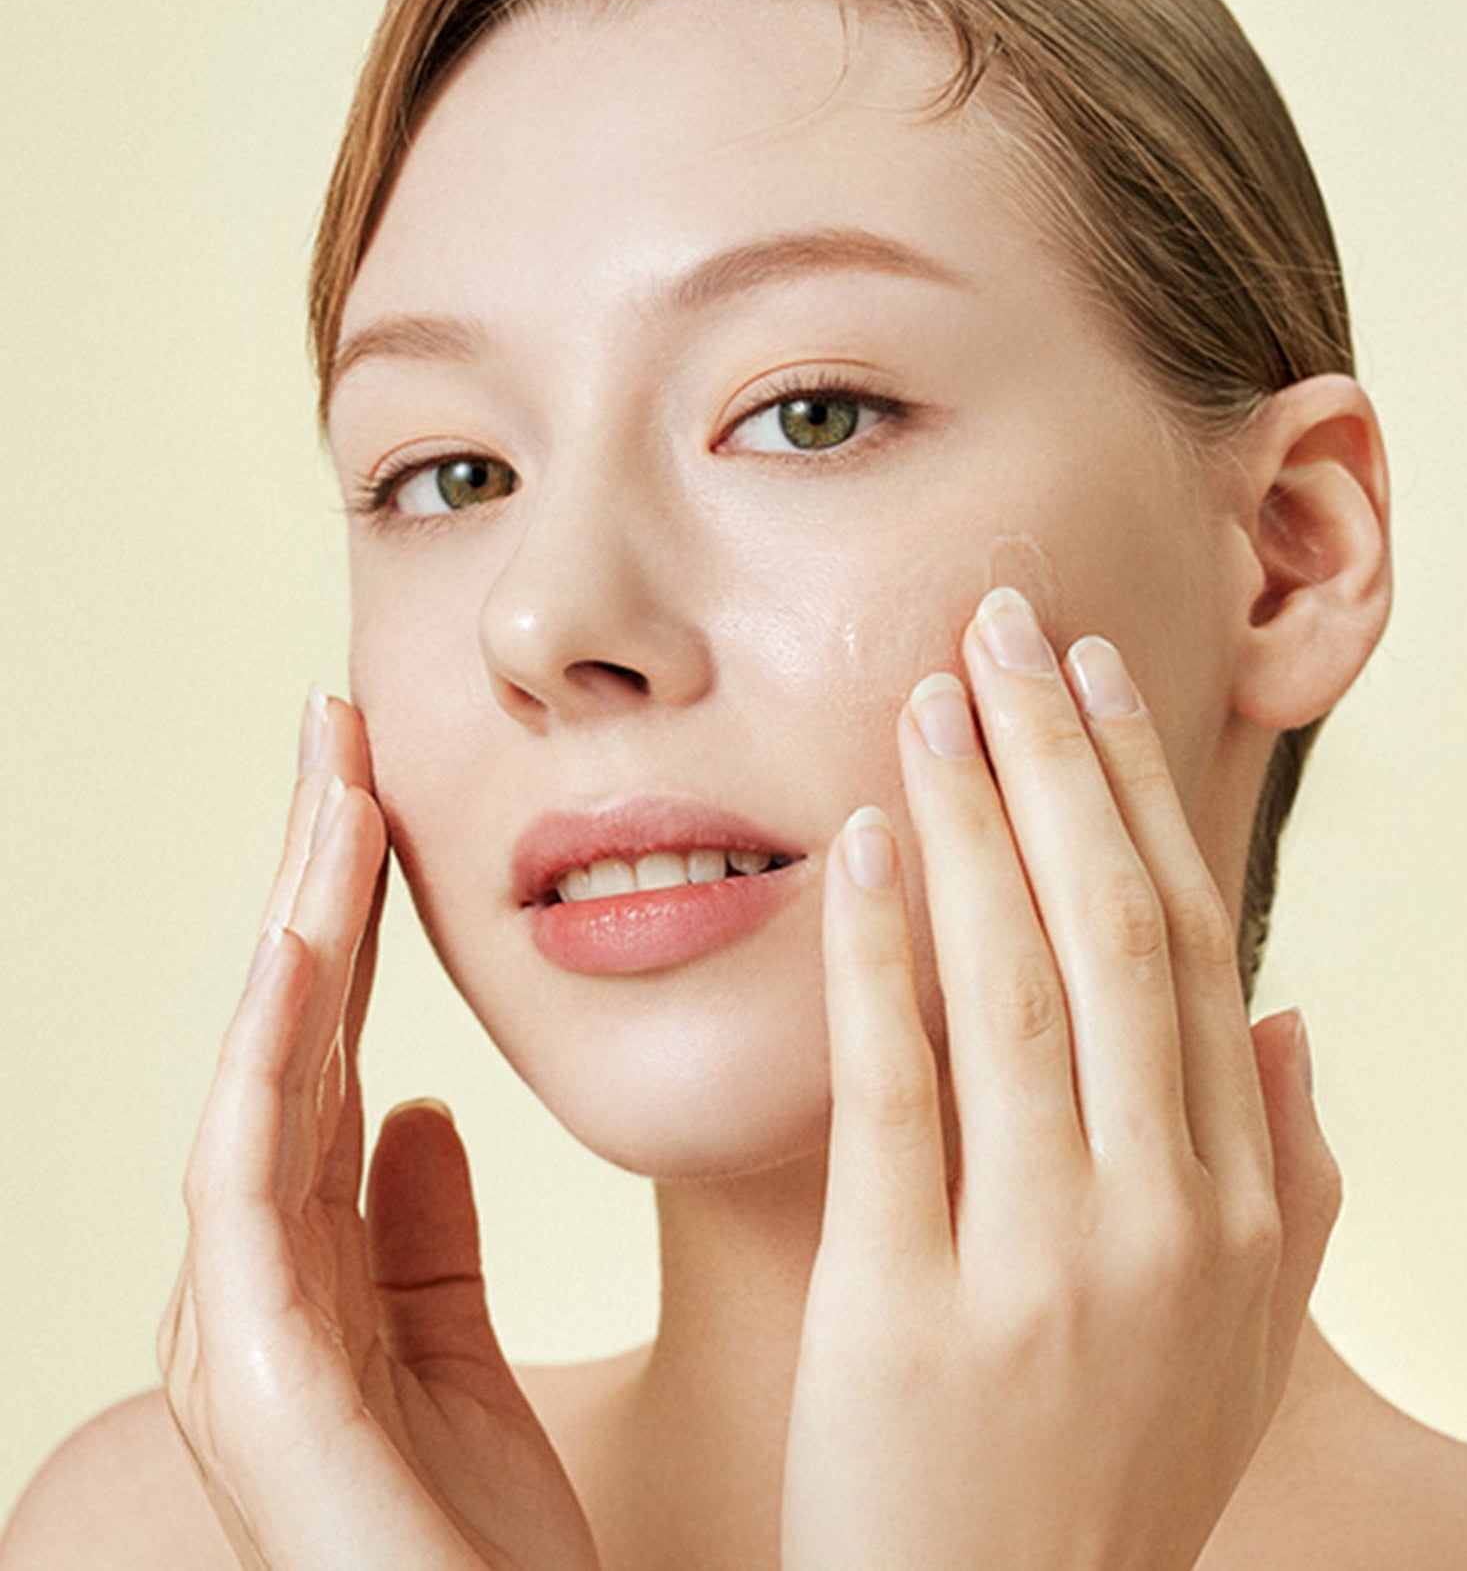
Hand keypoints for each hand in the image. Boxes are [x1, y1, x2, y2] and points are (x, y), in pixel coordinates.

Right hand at [157, 692, 598, 1570]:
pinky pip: (250, 1190)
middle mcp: (255, 1277)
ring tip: (329, 794)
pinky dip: (265, 1065)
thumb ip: (420, 1230)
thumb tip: (414, 1108)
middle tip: (339, 727)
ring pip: (258, 1077)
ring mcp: (242, 1327)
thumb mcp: (454, 1354)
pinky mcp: (259, 1383)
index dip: (349, 906)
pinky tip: (300, 957)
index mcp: (307, 1261)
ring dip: (293, 929)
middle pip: (283, 1034)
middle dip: (312, 876)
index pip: (325, 1041)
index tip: (377, 781)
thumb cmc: (474, 1546)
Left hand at [781, 589, 1341, 1570]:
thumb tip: (1295, 1025)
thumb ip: (1285, 1184)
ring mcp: (1042, 1264)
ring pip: (1020, 984)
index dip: (1143, 797)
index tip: (1092, 679)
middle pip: (1114, 933)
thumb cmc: (1101, 1483)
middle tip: (1006, 625)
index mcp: (1232, 1207)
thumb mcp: (1233, 1348)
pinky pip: (897, 1093)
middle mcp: (1159, 1219)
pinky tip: (858, 846)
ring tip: (929, 695)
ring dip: (974, 819)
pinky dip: (882, 955)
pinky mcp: (910, 1309)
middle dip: (1060, 760)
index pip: (1191, 950)